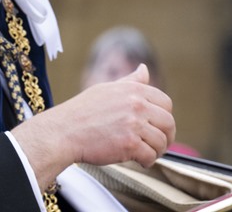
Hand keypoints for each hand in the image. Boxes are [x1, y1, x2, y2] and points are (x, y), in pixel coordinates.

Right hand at [12, 64, 175, 189]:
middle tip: (156, 144)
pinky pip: (150, 156)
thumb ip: (130, 82)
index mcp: (132, 90)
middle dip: (166, 136)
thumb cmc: (82, 112)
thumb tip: (144, 68)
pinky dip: (146, 162)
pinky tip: (136, 160)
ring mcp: (133, 124)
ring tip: (143, 153)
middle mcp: (135, 104)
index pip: (165, 102)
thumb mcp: (106, 89)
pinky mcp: (129, 144)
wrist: (63, 131)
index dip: (164, 117)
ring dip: (156, 151)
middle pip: (168, 123)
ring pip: (161, 142)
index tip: (156, 126)